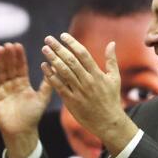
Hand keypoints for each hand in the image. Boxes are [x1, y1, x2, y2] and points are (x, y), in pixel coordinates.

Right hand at [0, 43, 51, 157]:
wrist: (21, 132)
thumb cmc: (33, 117)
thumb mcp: (43, 98)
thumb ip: (48, 83)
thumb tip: (54, 66)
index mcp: (22, 84)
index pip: (20, 67)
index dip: (19, 57)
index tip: (18, 46)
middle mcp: (11, 85)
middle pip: (9, 67)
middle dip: (9, 56)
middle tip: (9, 44)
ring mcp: (2, 90)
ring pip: (0, 72)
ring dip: (0, 60)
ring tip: (0, 48)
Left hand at [40, 34, 137, 156]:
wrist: (107, 122)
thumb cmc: (111, 99)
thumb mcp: (114, 78)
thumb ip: (111, 60)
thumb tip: (112, 43)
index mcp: (97, 74)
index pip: (83, 54)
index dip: (72, 43)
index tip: (62, 35)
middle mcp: (87, 81)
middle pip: (71, 61)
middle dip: (59, 48)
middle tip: (48, 39)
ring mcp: (78, 91)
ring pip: (63, 72)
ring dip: (52, 59)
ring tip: (44, 49)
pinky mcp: (71, 101)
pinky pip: (58, 86)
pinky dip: (51, 76)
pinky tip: (44, 66)